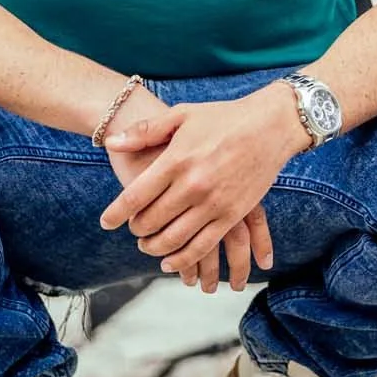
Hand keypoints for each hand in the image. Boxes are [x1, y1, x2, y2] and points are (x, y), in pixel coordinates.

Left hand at [101, 85, 305, 275]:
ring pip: (174, 239)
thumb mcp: (182, 115)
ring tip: (147, 245)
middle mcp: (193, 184)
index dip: (116, 213)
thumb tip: (111, 142)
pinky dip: (183, 259)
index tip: (106, 222)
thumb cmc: (224, 118)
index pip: (135, 196)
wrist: (271, 126)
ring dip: (155, 248)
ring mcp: (214, 202)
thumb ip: (145, 131)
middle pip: (151, 221)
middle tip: (132, 228)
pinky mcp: (232, 215)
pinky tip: (170, 261)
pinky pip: (202, 246)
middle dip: (136, 229)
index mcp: (176, 159)